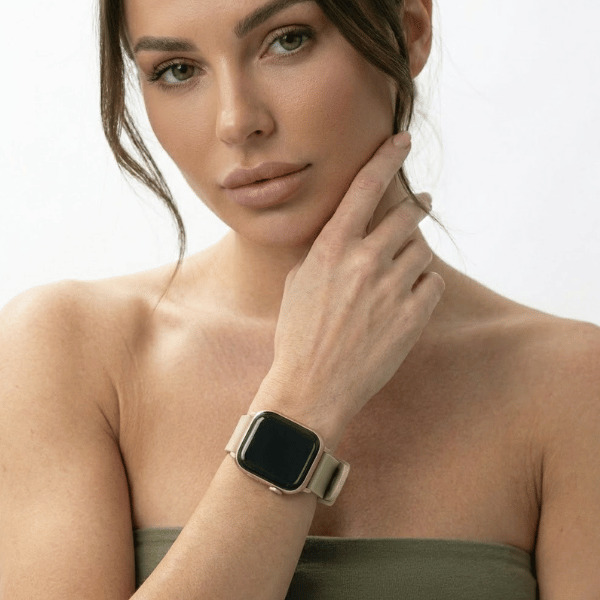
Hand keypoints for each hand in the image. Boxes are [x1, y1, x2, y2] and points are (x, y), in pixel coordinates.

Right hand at [255, 133, 444, 442]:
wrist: (312, 387)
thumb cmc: (298, 336)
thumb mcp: (297, 284)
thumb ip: (324, 254)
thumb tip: (344, 236)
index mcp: (331, 249)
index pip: (364, 188)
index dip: (386, 158)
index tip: (402, 140)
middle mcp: (364, 262)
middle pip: (406, 215)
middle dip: (416, 206)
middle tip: (422, 203)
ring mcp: (391, 289)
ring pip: (421, 249)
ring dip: (414, 252)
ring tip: (403, 265)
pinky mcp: (412, 317)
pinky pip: (432, 283)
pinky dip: (423, 285)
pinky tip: (408, 296)